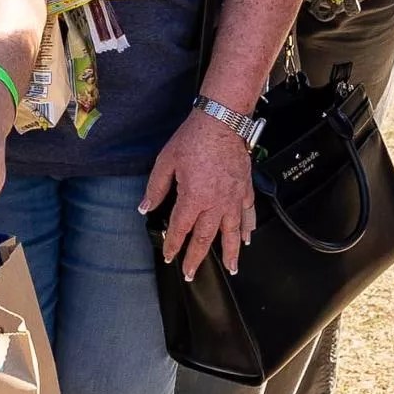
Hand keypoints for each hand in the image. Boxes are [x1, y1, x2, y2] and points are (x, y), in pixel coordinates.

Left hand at [141, 108, 255, 277]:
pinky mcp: (245, 188)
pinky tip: (247, 238)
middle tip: (192, 273)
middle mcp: (215, 203)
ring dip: (230, 252)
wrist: (222, 120)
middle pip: (206, 238)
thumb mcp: (166, 161)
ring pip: (232, 232)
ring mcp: (233, 198)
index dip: (173, 245)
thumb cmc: (194, 138)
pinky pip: (248, 213)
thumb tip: (145, 207)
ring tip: (232, 268)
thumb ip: (156, 188)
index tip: (170, 256)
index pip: (180, 229)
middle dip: (197, 258)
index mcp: (193, 198)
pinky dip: (248, 228)